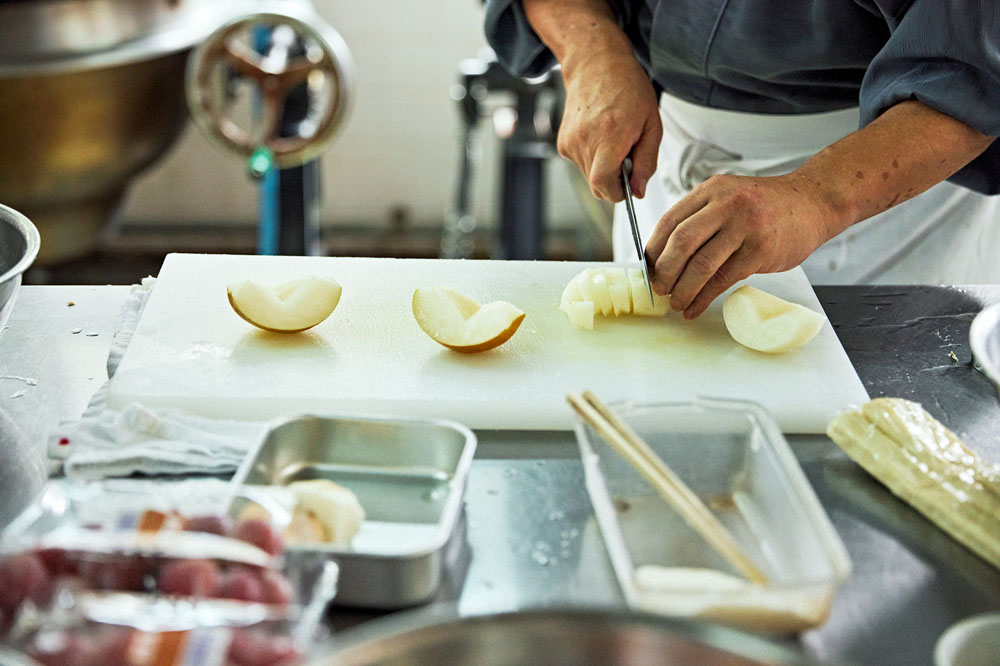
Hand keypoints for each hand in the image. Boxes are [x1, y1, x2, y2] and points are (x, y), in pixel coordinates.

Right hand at [558, 48, 660, 199]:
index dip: (618, 193)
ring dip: (604, 168)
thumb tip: (638, 189)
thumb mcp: (652, 124)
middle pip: (597, 185)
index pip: (604, 185)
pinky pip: (581, 165)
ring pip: (589, 177)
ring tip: (613, 141)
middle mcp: (585, 140)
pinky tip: (600, 136)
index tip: (629, 187)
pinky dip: (593, 158)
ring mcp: (570, 142)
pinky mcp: (562, 143)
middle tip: (626, 156)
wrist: (595, 64)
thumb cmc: (626, 87)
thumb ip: (647, 161)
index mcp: (610, 135)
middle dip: (615, 180)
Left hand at [645, 173, 837, 318]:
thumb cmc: (765, 207)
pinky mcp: (761, 250)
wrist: (811, 203)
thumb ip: (700, 219)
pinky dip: (704, 298)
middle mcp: (726, 204)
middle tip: (659, 289)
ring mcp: (745, 226)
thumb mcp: (728, 199)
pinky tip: (695, 307)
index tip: (648, 270)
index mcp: (712, 190)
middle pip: (682, 242)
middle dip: (665, 271)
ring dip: (683, 290)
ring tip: (676, 303)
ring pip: (702, 264)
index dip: (654, 250)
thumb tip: (664, 256)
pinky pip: (724, 279)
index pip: (670, 221)